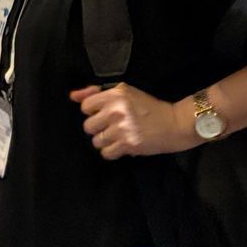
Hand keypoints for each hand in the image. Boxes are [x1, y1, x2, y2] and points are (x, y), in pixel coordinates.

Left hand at [72, 83, 194, 158]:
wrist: (174, 123)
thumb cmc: (148, 107)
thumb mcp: (124, 93)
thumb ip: (95, 93)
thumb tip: (73, 96)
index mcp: (115, 94)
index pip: (85, 107)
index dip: (93, 112)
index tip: (104, 114)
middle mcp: (117, 110)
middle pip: (88, 126)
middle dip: (99, 128)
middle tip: (112, 127)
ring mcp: (122, 128)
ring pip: (96, 141)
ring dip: (106, 141)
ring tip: (119, 136)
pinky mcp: (128, 144)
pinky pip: (106, 153)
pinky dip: (113, 152)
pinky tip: (122, 145)